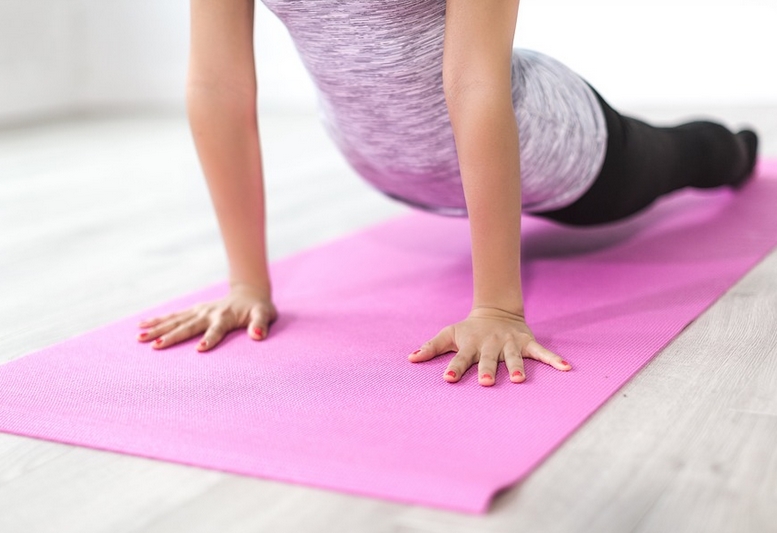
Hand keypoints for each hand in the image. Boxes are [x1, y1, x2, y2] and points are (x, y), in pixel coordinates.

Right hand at [136, 282, 277, 351]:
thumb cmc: (259, 308)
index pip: (217, 330)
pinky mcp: (193, 310)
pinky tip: (142, 325)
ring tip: (139, 338)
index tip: (200, 349)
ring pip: (175, 320)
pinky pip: (173, 316)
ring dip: (158, 329)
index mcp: (225, 317)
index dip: (210, 339)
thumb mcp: (265, 315)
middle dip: (172, 336)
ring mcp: (199, 311)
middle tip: (155, 346)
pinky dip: (158, 320)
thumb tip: (258, 336)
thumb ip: (261, 324)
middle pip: (188, 326)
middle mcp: (208, 313)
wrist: (250, 293)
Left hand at [408, 306, 570, 385]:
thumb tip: (409, 358)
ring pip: (514, 357)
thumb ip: (430, 347)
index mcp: (470, 345)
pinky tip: (566, 369)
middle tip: (485, 383)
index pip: (460, 358)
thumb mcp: (449, 334)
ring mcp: (510, 344)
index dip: (454, 368)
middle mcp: (490, 345)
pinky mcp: (527, 343)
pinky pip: (542, 352)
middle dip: (487, 370)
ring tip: (520, 380)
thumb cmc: (468, 330)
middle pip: (488, 359)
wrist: (496, 311)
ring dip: (517, 367)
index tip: (448, 379)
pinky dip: (554, 360)